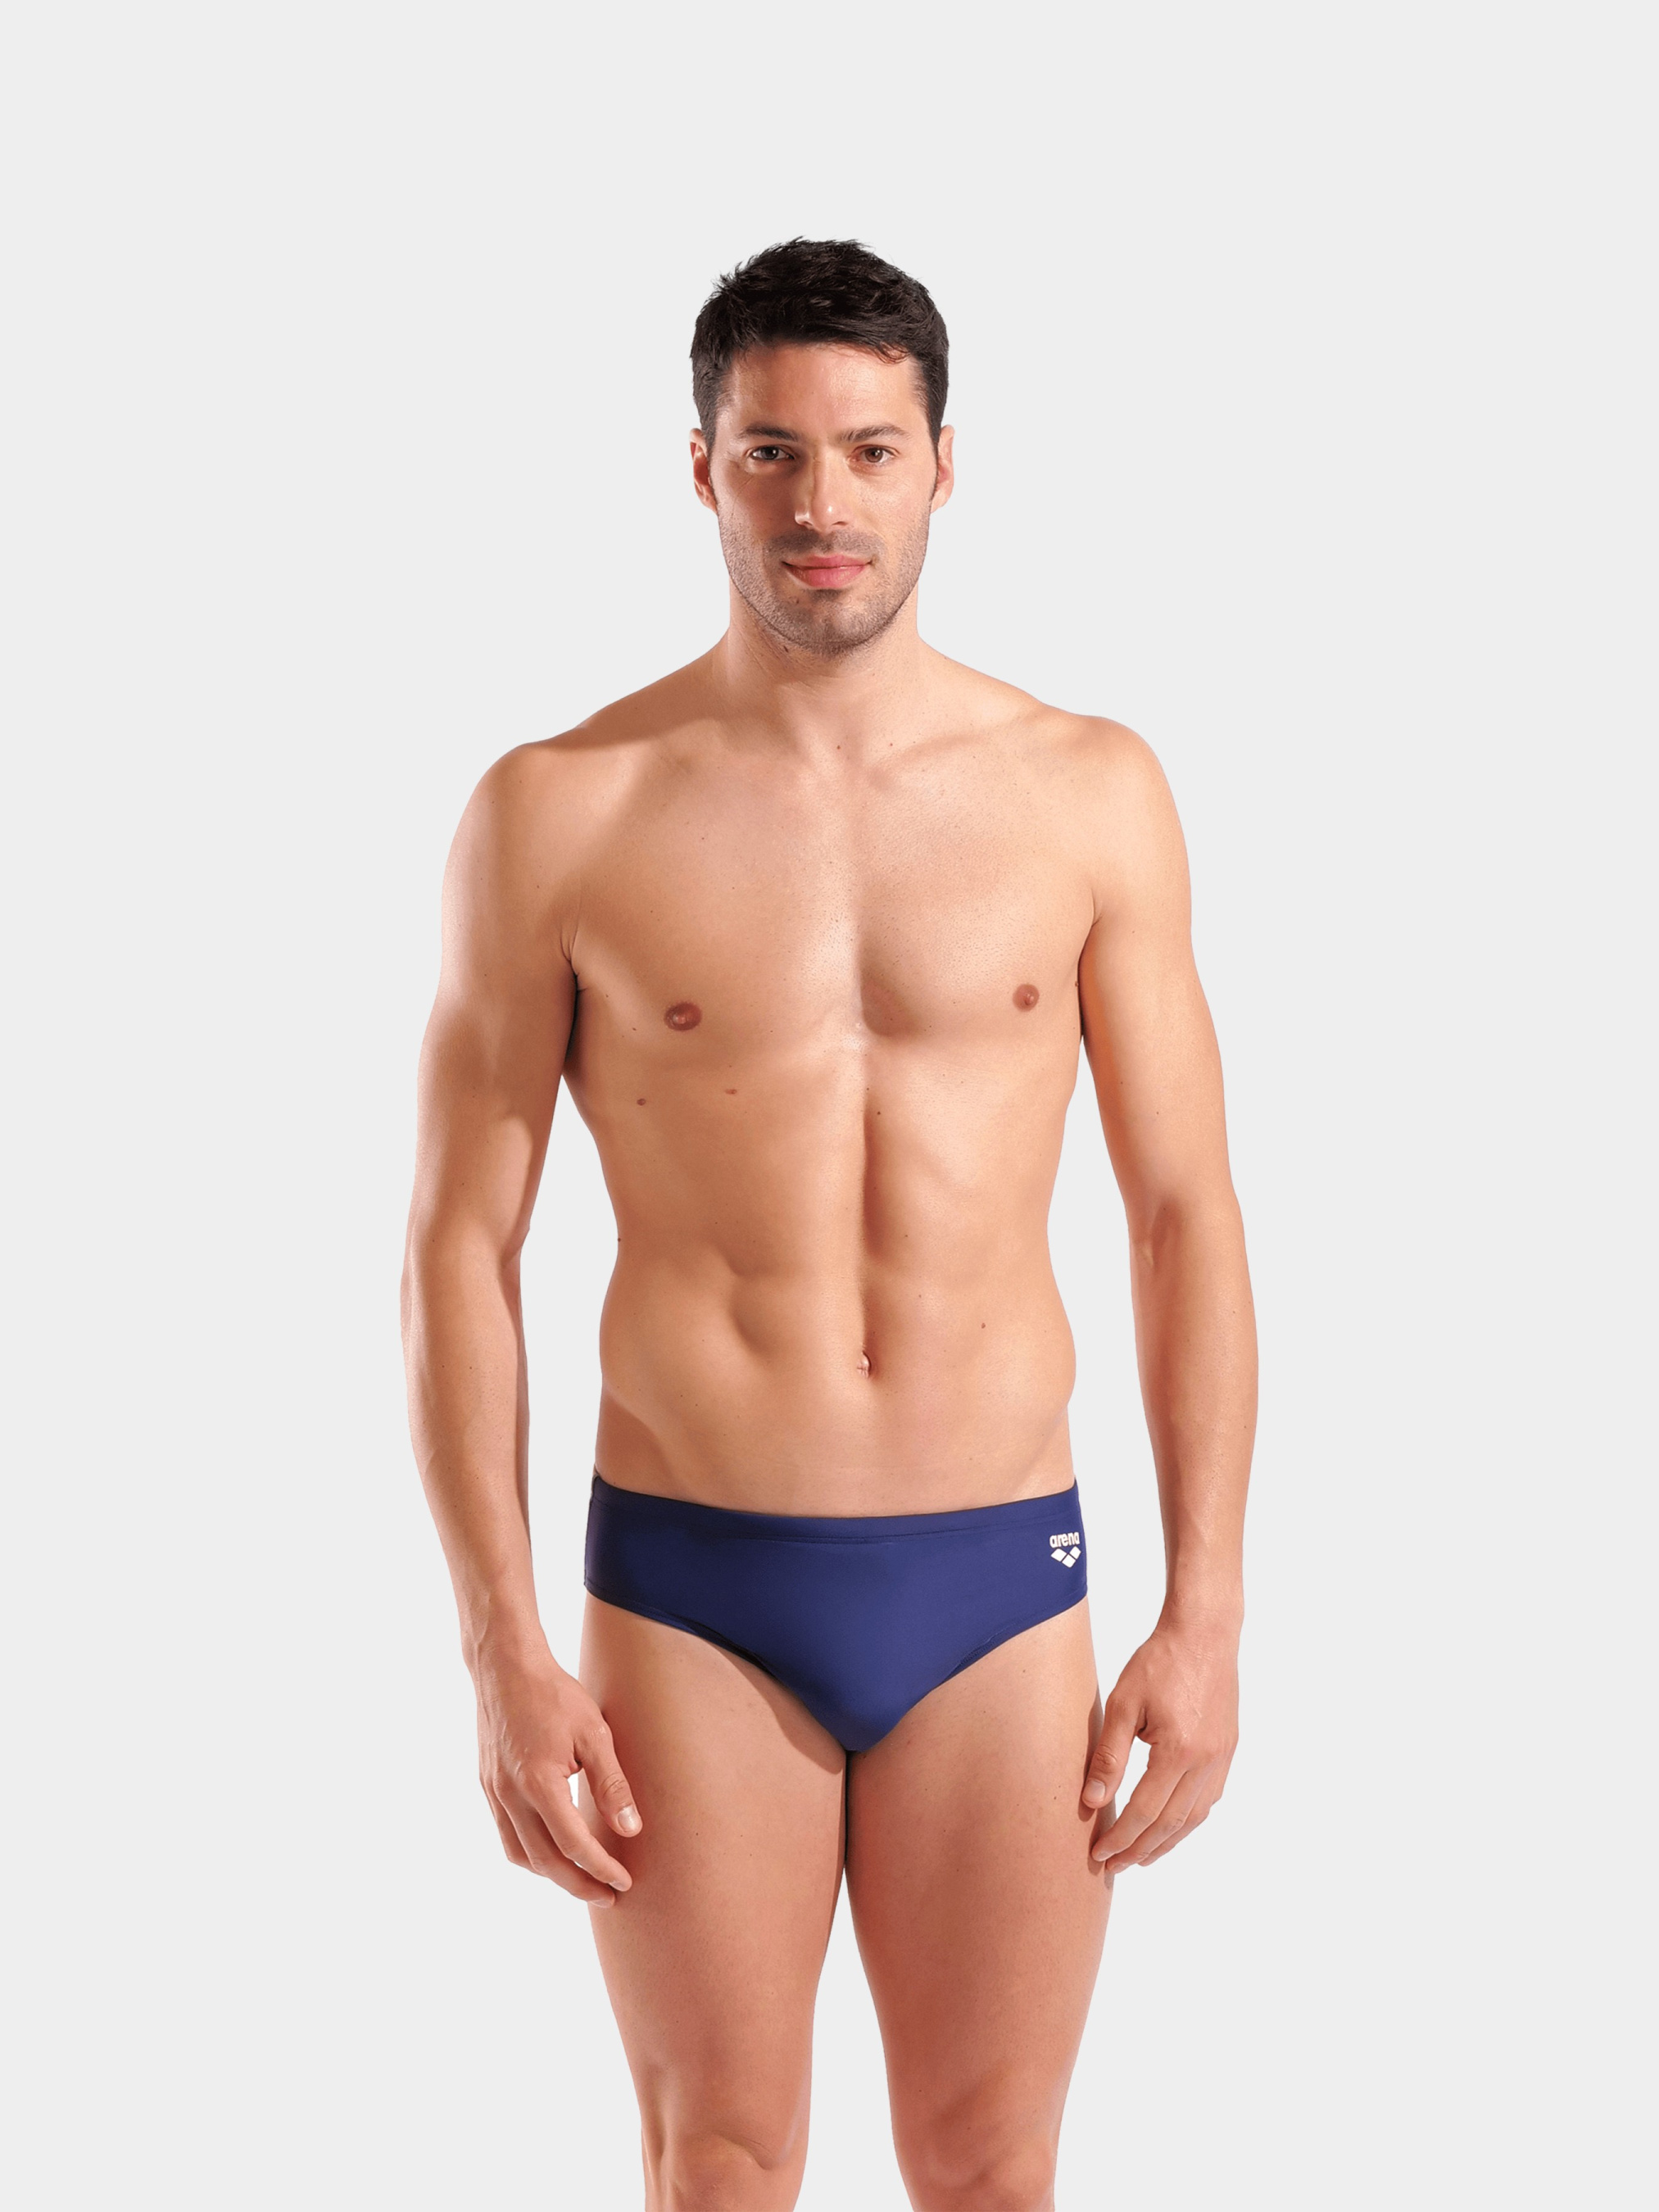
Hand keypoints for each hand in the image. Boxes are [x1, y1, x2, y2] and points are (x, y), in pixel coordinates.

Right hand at [473, 1650, 641, 1904]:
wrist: (505, 1667)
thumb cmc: (554, 1695)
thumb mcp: (594, 1733)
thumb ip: (612, 1784)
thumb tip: (631, 1830)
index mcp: (539, 1783)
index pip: (574, 1845)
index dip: (601, 1868)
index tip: (624, 1882)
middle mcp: (511, 1796)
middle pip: (545, 1862)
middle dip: (579, 1885)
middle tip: (609, 1896)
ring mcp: (494, 1793)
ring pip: (521, 1855)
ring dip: (553, 1876)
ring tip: (583, 1880)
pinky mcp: (488, 1787)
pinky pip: (507, 1836)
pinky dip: (531, 1855)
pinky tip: (552, 1851)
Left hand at [1080, 1619, 1238, 1873]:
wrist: (1204, 1633)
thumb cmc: (1159, 1661)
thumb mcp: (1124, 1703)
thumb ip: (1109, 1755)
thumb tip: (1093, 1800)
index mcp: (1179, 1752)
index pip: (1145, 1812)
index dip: (1121, 1838)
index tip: (1099, 1855)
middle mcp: (1206, 1762)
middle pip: (1171, 1824)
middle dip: (1141, 1850)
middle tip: (1114, 1867)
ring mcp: (1222, 1758)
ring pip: (1194, 1817)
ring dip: (1167, 1842)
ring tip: (1141, 1857)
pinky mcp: (1228, 1749)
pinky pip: (1209, 1799)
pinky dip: (1188, 1820)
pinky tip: (1171, 1826)